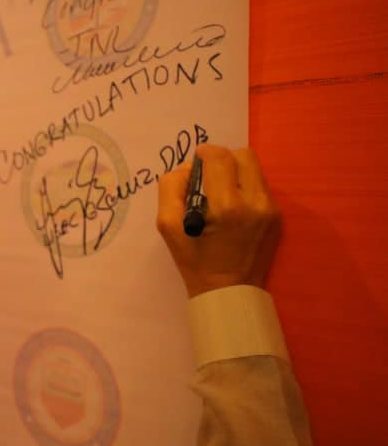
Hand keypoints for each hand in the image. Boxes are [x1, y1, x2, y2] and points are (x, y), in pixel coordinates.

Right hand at [156, 145, 280, 297]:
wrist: (229, 292)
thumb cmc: (195, 262)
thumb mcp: (168, 226)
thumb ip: (171, 188)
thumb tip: (189, 167)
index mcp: (226, 206)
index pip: (219, 157)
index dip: (205, 153)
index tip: (197, 163)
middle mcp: (254, 203)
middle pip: (243, 155)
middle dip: (223, 159)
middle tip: (210, 176)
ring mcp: (270, 210)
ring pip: (254, 168)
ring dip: (236, 172)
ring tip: (222, 192)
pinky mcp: (278, 216)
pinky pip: (260, 186)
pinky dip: (245, 188)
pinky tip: (235, 207)